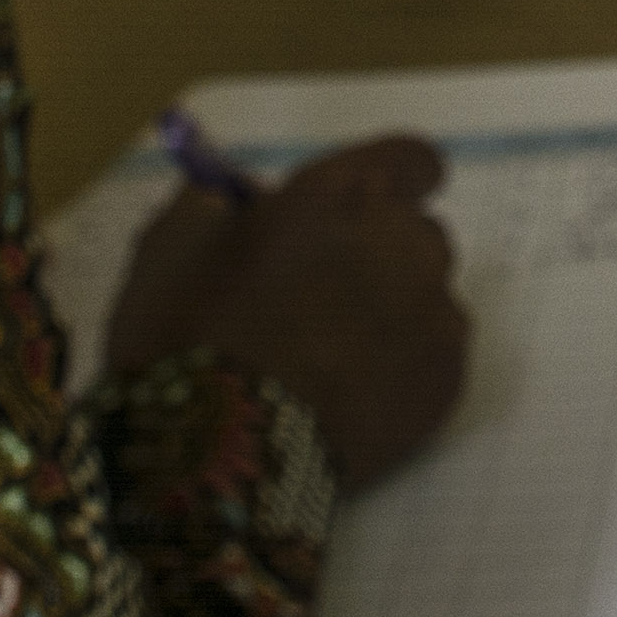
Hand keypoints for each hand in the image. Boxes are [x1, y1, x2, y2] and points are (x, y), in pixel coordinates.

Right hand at [99, 134, 466, 492]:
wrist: (220, 454)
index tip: (362, 209)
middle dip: (381, 253)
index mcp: (344, 193)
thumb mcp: (171, 244)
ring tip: (331, 357)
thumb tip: (228, 197)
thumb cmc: (189, 335)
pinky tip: (348, 395)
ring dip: (393, 312)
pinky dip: (403, 369)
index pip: (413, 161)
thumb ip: (212, 202)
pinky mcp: (446, 383)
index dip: (391, 182)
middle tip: (322, 295)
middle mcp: (404, 243)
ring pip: (428, 297)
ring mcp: (433, 316)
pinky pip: (435, 358)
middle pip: (417, 232)